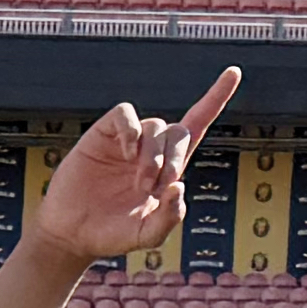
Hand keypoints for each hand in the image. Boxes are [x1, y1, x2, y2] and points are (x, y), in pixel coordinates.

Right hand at [24, 71, 239, 271]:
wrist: (71, 233)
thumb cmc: (111, 234)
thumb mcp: (147, 236)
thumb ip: (169, 218)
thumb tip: (179, 186)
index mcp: (168, 167)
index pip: (197, 123)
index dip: (215, 97)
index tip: (234, 72)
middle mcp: (150, 148)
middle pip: (180, 130)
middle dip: (175, 158)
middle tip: (157, 188)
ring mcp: (127, 140)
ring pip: (155, 125)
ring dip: (153, 155)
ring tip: (140, 184)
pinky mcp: (103, 134)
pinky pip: (124, 114)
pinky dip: (130, 130)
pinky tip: (126, 154)